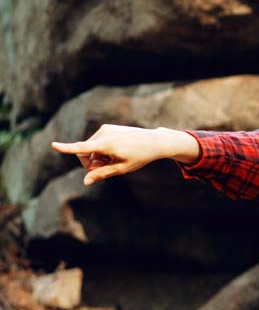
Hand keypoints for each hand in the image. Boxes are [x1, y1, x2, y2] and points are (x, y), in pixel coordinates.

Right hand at [51, 125, 199, 184]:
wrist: (154, 141)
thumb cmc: (139, 156)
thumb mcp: (122, 168)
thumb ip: (102, 174)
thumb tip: (86, 181)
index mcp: (106, 145)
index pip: (82, 148)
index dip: (66, 148)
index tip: (53, 145)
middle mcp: (103, 134)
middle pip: (83, 153)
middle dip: (90, 163)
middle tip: (106, 168)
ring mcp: (105, 129)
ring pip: (89, 148)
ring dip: (97, 157)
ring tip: (114, 158)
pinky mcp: (107, 128)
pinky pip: (96, 142)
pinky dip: (101, 150)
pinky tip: (115, 152)